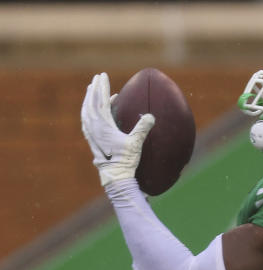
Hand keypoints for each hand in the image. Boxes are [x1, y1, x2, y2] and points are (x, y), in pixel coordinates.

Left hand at [80, 72, 154, 186]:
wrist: (115, 175)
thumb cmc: (125, 160)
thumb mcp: (136, 143)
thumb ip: (142, 128)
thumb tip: (150, 116)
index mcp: (102, 125)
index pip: (101, 101)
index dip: (102, 87)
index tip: (103, 76)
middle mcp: (93, 127)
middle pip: (91, 102)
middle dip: (94, 89)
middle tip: (97, 77)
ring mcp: (91, 133)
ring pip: (86, 110)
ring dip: (89, 98)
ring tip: (91, 89)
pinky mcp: (91, 138)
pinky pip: (86, 119)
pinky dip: (88, 110)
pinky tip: (91, 110)